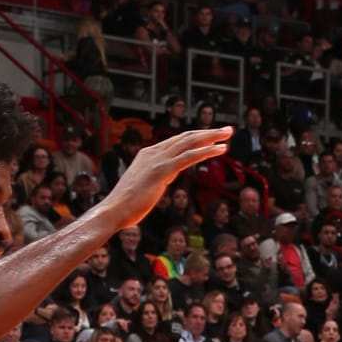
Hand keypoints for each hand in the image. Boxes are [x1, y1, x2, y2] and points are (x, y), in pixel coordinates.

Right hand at [104, 127, 231, 227]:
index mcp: (147, 155)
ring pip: (190, 142)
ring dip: (211, 137)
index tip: (211, 137)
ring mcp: (158, 160)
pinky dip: (207, 151)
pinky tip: (221, 149)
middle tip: (227, 130)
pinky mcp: (163, 170)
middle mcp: (153, 153)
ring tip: (228, 134)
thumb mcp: (143, 186)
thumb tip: (163, 179)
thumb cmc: (126, 206)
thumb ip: (155, 178)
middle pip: (185, 137)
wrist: (113, 211)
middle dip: (208, 133)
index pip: (176, 141)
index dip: (195, 138)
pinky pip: (189, 156)